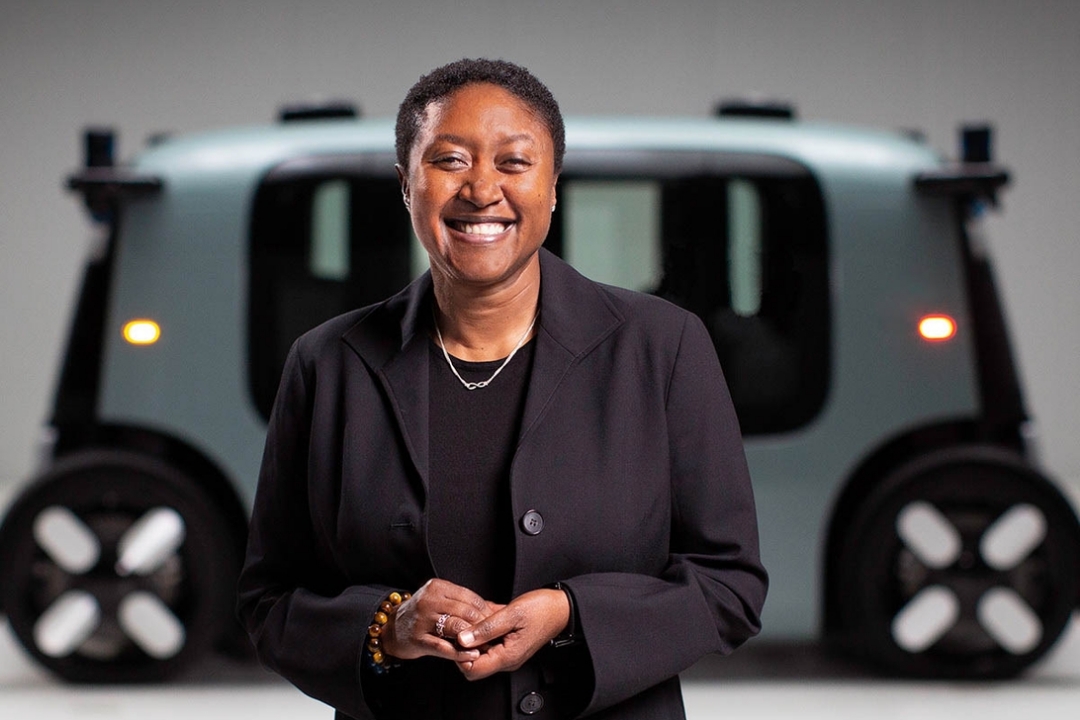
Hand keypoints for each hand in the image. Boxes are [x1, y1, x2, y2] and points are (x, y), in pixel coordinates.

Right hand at [381, 579, 497, 662]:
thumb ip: (462, 603)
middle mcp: (428, 600)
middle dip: (483, 625)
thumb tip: (493, 609)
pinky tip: (471, 656)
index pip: (470, 597)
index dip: (486, 611)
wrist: (391, 629)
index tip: (497, 622)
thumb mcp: (439, 600)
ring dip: (474, 639)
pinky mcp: (417, 639)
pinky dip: (460, 653)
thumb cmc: (422, 615)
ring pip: (456, 627)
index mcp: (437, 587)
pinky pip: (443, 647)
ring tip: (486, 646)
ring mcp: (421, 619)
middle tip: (495, 636)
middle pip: (466, 612)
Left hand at [455, 588, 569, 679]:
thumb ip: (486, 628)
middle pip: (473, 662)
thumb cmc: (542, 610)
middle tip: (471, 621)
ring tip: (484, 615)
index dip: (460, 654)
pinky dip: (485, 628)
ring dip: (477, 633)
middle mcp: (506, 659)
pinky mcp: (508, 645)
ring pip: (480, 650)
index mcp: (507, 656)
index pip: (472, 670)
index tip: (460, 635)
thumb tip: (462, 639)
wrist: (561, 608)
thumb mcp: (511, 614)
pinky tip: (490, 614)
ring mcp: (507, 653)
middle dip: (467, 642)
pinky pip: (489, 641)